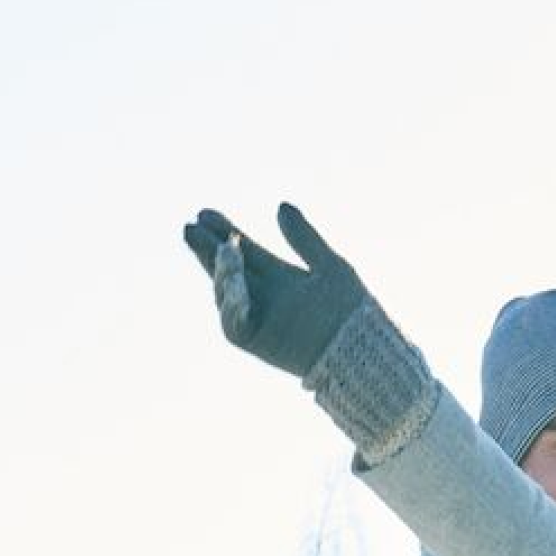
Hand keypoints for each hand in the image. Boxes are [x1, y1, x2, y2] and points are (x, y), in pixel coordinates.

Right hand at [182, 201, 368, 380]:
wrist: (364, 348)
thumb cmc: (353, 310)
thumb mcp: (330, 265)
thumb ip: (304, 239)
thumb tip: (281, 206)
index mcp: (280, 277)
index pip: (244, 251)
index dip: (224, 232)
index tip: (205, 213)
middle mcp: (266, 298)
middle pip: (227, 270)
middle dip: (208, 249)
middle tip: (191, 226)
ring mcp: (260, 321)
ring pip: (226, 295)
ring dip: (220, 273)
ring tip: (225, 251)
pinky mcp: (259, 344)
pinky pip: (234, 326)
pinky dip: (231, 307)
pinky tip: (234, 287)